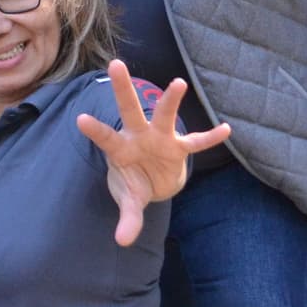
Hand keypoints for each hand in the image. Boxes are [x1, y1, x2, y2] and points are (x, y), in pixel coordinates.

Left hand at [76, 61, 231, 246]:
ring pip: (164, 115)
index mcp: (121, 149)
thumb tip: (122, 241)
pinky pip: (196, 142)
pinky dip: (210, 138)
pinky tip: (226, 129)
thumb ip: (127, 218)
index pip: (106, 138)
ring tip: (178, 83)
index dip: (96, 131)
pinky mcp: (179, 147)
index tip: (80, 118)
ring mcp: (160, 138)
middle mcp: (139, 136)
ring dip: (170, 100)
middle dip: (122, 89)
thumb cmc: (135, 183)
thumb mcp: (130, 200)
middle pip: (129, 110)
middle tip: (115, 65)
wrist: (155, 182)